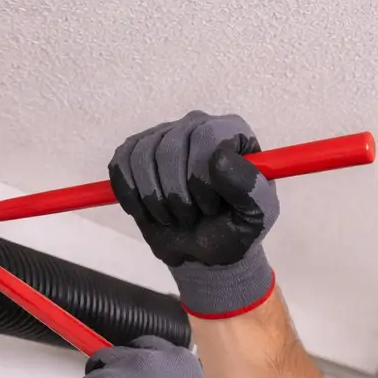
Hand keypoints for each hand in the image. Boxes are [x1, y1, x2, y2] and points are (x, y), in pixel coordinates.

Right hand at [109, 111, 279, 317]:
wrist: (203, 251)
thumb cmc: (233, 230)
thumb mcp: (256, 216)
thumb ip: (250, 187)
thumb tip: (219, 157)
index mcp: (231, 133)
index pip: (206, 137)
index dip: (201, 179)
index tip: (210, 207)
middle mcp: (197, 125)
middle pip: (170, 146)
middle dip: (176, 194)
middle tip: (188, 217)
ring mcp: (164, 135)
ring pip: (142, 156)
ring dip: (153, 198)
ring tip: (170, 216)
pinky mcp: (136, 152)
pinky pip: (120, 163)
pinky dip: (129, 194)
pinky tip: (145, 211)